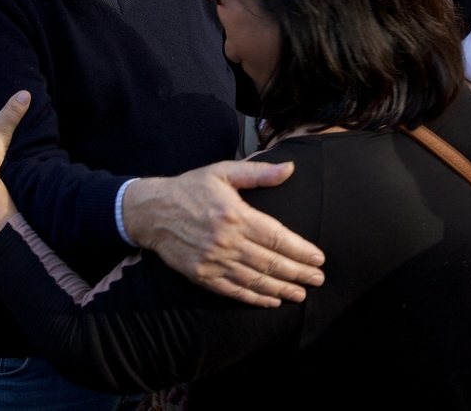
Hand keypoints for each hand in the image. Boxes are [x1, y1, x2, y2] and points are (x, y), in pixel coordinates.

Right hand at [122, 161, 325, 307]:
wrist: (152, 211)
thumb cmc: (190, 188)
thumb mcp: (223, 172)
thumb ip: (258, 173)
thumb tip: (289, 168)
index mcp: (234, 214)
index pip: (276, 237)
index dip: (300, 250)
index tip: (318, 258)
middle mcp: (226, 240)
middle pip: (270, 262)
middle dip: (298, 272)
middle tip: (318, 279)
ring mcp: (213, 261)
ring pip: (255, 279)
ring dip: (281, 288)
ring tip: (301, 293)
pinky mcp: (201, 275)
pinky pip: (233, 290)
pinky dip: (254, 298)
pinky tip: (272, 300)